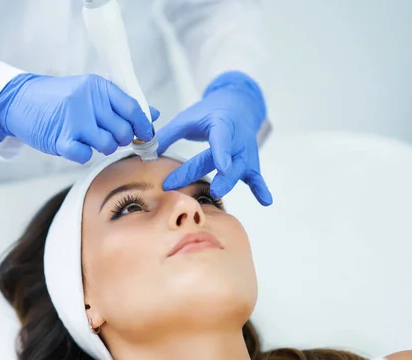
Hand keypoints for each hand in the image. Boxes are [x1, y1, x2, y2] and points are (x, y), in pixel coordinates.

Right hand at [0, 73, 159, 163]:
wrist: (20, 100)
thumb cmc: (60, 99)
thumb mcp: (91, 93)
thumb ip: (122, 104)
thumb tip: (153, 114)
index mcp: (98, 87)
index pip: (132, 108)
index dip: (143, 126)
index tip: (146, 135)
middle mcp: (87, 101)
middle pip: (122, 131)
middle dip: (120, 140)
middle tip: (108, 137)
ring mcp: (73, 120)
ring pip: (107, 145)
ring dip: (103, 148)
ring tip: (90, 140)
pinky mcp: (59, 139)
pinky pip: (85, 155)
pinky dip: (84, 155)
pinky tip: (77, 146)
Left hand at [156, 71, 271, 205]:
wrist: (238, 105)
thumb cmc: (210, 113)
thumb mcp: (188, 118)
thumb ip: (168, 135)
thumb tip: (145, 151)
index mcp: (222, 125)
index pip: (222, 139)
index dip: (221, 153)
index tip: (221, 166)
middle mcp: (237, 140)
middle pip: (227, 161)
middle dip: (215, 175)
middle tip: (206, 190)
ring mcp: (246, 152)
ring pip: (240, 171)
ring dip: (229, 183)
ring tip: (218, 194)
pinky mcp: (250, 162)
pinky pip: (256, 177)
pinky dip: (261, 189)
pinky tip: (266, 202)